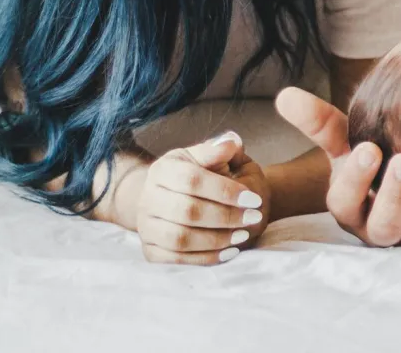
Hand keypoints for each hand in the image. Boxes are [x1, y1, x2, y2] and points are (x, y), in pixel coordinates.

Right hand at [134, 132, 270, 264]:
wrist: (172, 198)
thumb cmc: (199, 175)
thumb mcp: (208, 156)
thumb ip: (219, 149)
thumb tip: (232, 142)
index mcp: (163, 169)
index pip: (193, 181)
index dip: (226, 191)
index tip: (254, 199)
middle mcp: (148, 197)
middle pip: (187, 212)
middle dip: (226, 217)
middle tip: (254, 218)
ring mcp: (146, 226)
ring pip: (180, 238)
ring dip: (217, 239)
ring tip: (243, 234)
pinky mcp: (150, 249)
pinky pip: (176, 259)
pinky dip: (205, 258)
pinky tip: (230, 252)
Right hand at [275, 87, 400, 246]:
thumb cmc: (374, 156)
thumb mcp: (346, 140)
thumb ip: (320, 121)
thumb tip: (284, 95)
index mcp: (352, 207)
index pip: (346, 202)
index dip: (356, 180)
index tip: (368, 148)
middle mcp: (385, 227)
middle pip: (387, 226)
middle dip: (398, 195)